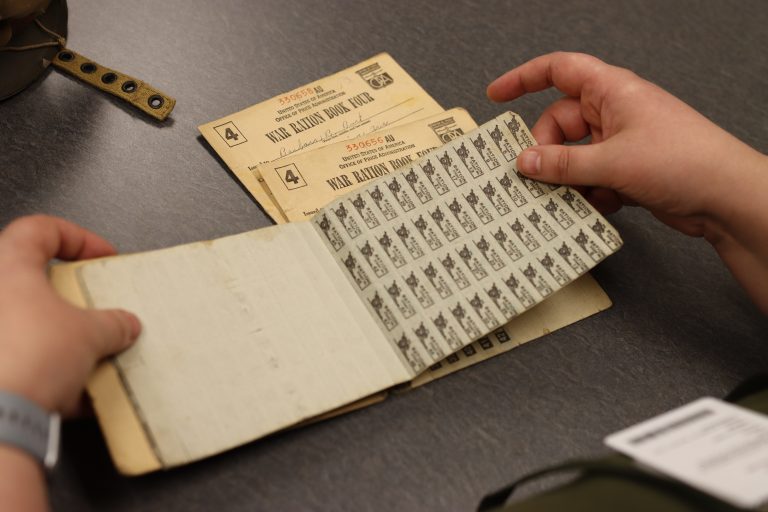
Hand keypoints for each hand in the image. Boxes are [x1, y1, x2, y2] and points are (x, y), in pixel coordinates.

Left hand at [0, 215, 140, 414]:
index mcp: (8, 269)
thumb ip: (114, 323)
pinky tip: (74, 396)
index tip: (102, 257)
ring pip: (26, 324)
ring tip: (89, 358)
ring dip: (59, 339)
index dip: (78, 237)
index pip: (39, 229)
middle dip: (70, 298)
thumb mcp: (93, 334)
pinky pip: (19, 362)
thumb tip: (124, 325)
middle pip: (32, 280)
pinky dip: (47, 375)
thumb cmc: (27, 359)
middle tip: (94, 308)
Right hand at [487, 52, 767, 310]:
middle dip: (547, 151)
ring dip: (568, 178)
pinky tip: (599, 205)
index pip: (559, 71)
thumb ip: (562, 163)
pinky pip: (591, 176)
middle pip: (560, 123)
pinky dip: (589, 192)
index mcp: (611, 91)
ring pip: (574, 155)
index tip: (495, 96)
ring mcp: (621, 141)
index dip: (524, 78)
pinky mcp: (628, 169)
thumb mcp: (611, 162)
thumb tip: (523, 161)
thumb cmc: (682, 161)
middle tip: (535, 176)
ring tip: (570, 197)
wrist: (726, 197)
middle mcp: (614, 112)